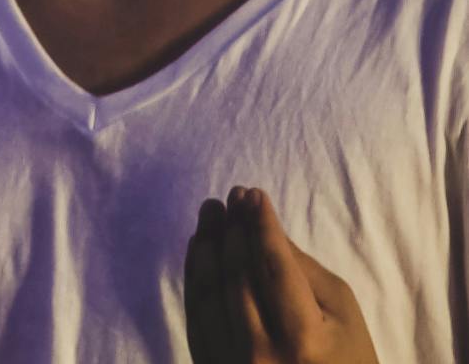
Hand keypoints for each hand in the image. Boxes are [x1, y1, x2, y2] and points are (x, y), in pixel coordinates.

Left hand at [188, 191, 377, 362]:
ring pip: (209, 291)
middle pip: (238, 276)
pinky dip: (196, 274)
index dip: (262, 227)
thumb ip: (303, 270)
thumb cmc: (345, 356)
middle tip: (233, 195)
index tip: (254, 194)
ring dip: (208, 244)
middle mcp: (261, 353)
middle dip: (235, 229)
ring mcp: (231, 362)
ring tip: (213, 210)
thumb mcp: (342, 314)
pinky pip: (196, 312)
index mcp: (303, 340)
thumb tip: (261, 226)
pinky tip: (201, 245)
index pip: (275, 270)